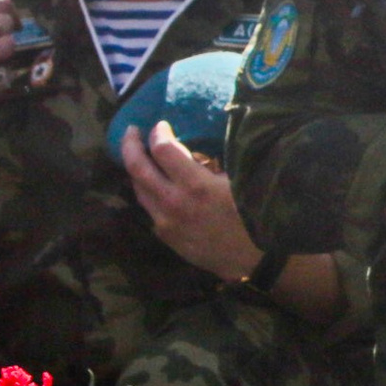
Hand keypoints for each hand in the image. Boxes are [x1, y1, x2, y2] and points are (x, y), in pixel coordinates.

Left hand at [121, 125, 263, 281]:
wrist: (253, 261)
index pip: (163, 149)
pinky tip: (156, 186)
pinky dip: (149, 191)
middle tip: (131, 130)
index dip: (159, 132)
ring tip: (139, 156)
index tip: (162, 124)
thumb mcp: (241, 182)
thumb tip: (198, 144)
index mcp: (196, 185)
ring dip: (136, 169)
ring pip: (138, 190)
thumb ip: (215, 162)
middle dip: (130, 144)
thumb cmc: (255, 217)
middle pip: (137, 168)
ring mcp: (165, 222)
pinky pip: (150, 208)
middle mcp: (174, 203)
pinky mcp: (165, 236)